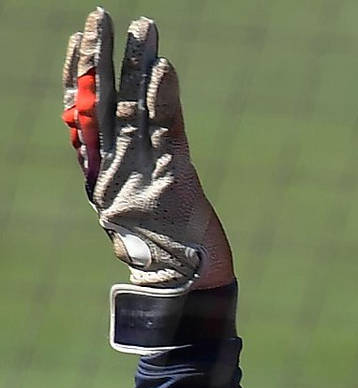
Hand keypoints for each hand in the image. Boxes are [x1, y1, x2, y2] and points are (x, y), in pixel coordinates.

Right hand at [63, 8, 231, 291]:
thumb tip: (126, 148)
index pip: (83, 113)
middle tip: (100, 15)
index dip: (78, 74)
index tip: (77, 38)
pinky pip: (167, 132)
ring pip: (133, 108)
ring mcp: (141, 174)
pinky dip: (164, 98)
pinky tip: (164, 68)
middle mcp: (114, 169)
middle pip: (102, 101)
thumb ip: (131, 175)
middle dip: (100, 56)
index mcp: (101, 174)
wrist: (181, 290)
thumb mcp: (140, 209)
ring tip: (142, 26)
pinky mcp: (174, 181)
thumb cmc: (165, 254)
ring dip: (137, 63)